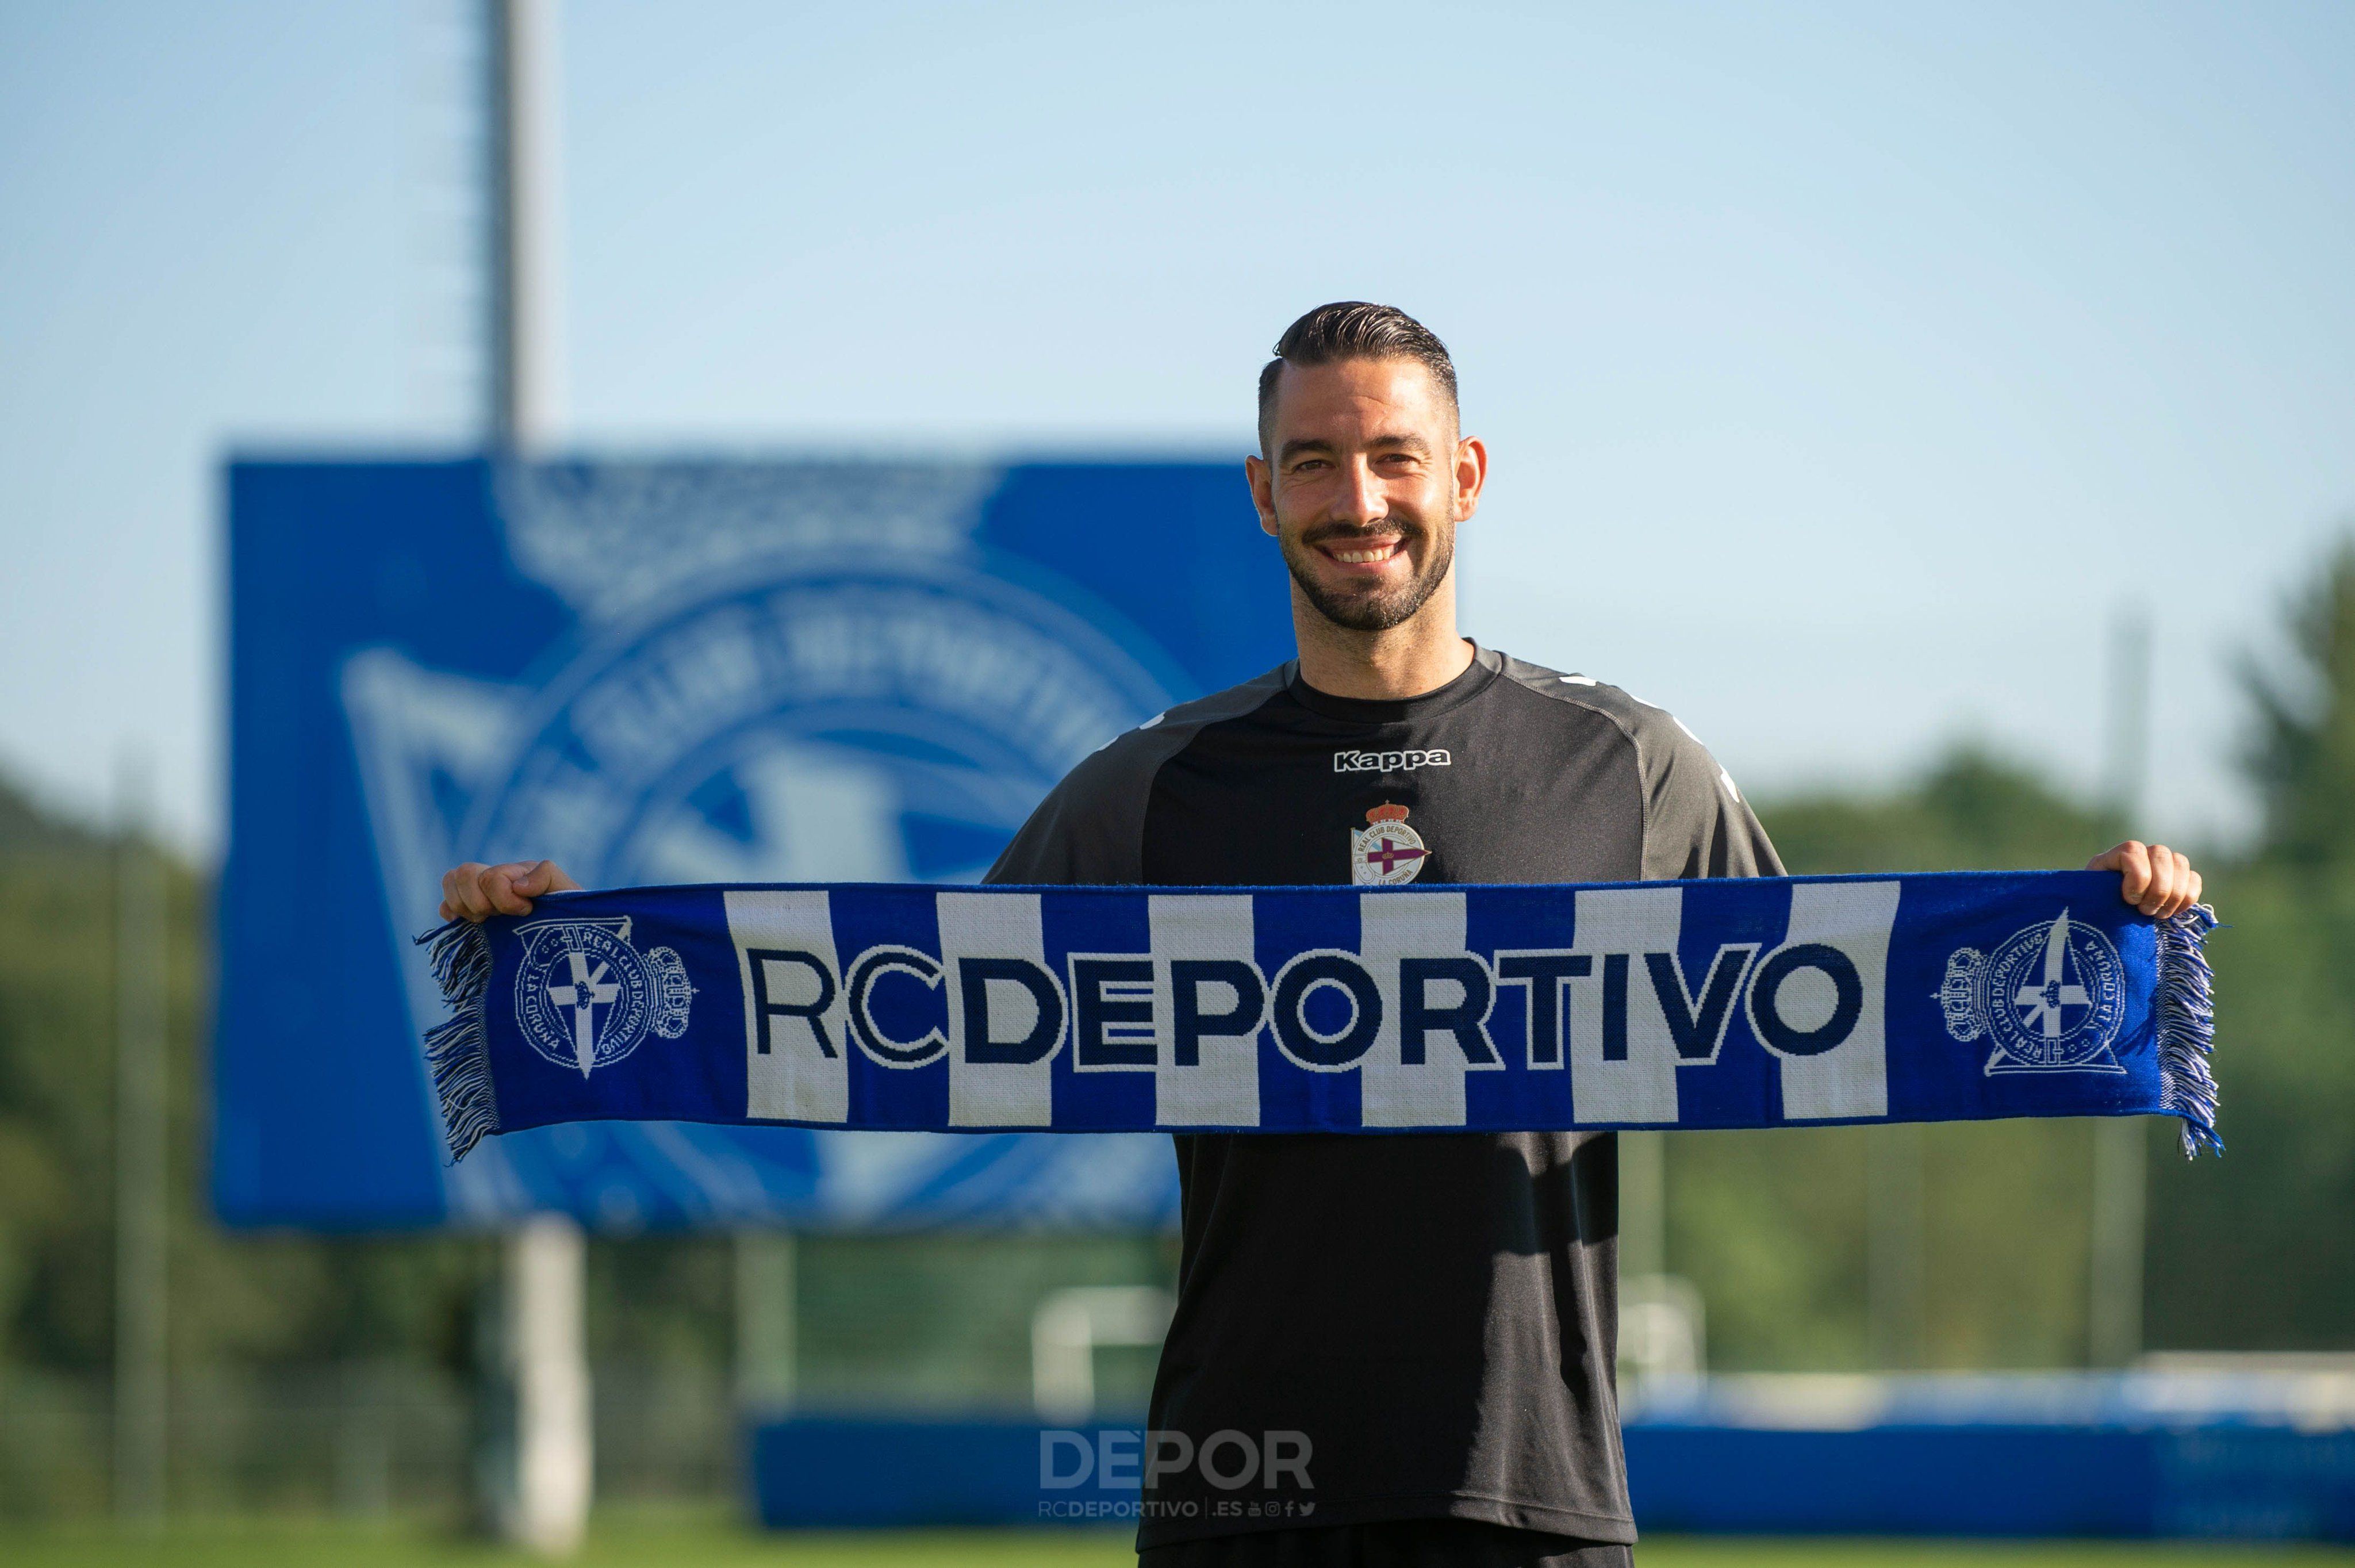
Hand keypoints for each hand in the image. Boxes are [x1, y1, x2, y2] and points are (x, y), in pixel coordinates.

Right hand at [438, 860, 579, 921]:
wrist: (566, 939)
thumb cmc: (570, 914)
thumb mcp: (567, 892)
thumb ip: (547, 876)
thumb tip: (518, 885)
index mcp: (516, 872)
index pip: (491, 877)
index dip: (504, 898)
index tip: (526, 910)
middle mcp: (494, 879)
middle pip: (462, 873)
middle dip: (478, 902)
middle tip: (499, 916)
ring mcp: (480, 895)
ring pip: (450, 881)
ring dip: (465, 906)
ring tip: (487, 920)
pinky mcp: (471, 914)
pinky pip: (445, 906)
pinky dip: (452, 915)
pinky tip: (475, 925)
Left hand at [2086, 841, 2201, 919]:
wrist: (2106, 917)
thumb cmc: (2095, 909)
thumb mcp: (2091, 900)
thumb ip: (2100, 892)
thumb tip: (2118, 897)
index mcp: (2115, 856)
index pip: (2133, 851)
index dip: (2137, 877)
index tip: (2129, 900)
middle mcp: (2141, 854)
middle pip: (2161, 855)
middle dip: (2158, 889)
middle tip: (2145, 912)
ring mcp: (2161, 863)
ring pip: (2181, 863)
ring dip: (2174, 895)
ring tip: (2158, 915)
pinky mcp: (2179, 878)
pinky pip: (2194, 879)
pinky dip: (2188, 897)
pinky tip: (2174, 912)